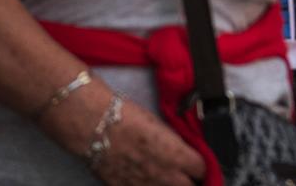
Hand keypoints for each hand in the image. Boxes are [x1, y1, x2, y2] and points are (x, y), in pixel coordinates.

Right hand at [87, 100, 204, 184]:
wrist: (93, 126)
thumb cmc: (127, 116)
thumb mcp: (160, 125)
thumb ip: (174, 144)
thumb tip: (185, 153)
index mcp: (175, 154)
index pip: (201, 169)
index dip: (202, 166)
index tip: (200, 164)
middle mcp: (162, 174)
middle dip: (190, 181)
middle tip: (189, 175)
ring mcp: (143, 185)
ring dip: (170, 184)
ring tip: (169, 177)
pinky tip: (149, 181)